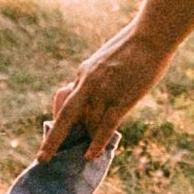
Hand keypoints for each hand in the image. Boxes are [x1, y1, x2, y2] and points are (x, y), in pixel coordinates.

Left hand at [43, 23, 167, 158]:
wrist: (151, 35)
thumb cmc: (134, 47)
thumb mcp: (106, 60)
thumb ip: (97, 78)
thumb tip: (95, 96)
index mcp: (83, 72)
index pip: (65, 100)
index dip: (59, 119)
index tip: (54, 134)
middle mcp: (88, 83)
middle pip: (65, 115)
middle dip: (53, 139)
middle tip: (42, 158)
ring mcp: (104, 91)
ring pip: (89, 123)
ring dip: (87, 140)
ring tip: (87, 156)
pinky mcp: (121, 98)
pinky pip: (105, 125)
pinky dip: (97, 143)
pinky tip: (91, 156)